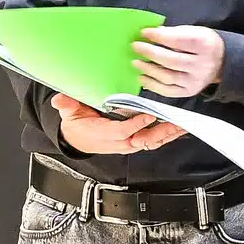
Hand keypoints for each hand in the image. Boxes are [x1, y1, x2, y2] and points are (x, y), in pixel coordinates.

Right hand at [51, 92, 183, 154]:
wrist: (77, 139)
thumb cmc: (77, 123)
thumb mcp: (69, 112)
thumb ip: (67, 105)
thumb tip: (61, 100)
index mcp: (103, 134)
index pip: (122, 131)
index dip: (136, 124)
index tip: (148, 114)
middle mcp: (119, 141)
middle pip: (143, 139)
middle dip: (160, 132)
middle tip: (175, 122)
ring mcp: (129, 143)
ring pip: (151, 141)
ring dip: (168, 134)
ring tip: (183, 125)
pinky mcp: (135, 141)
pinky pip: (153, 140)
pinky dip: (167, 135)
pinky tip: (179, 129)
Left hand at [133, 25, 225, 97]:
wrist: (222, 62)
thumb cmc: (204, 43)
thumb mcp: (195, 31)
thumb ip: (175, 32)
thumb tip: (153, 34)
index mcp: (204, 45)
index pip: (178, 40)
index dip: (159, 36)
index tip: (144, 32)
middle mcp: (201, 65)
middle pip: (171, 60)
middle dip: (150, 52)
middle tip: (135, 46)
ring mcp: (195, 81)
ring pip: (167, 76)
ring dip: (148, 69)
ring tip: (136, 62)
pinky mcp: (189, 92)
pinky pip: (168, 91)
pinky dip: (152, 85)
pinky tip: (142, 77)